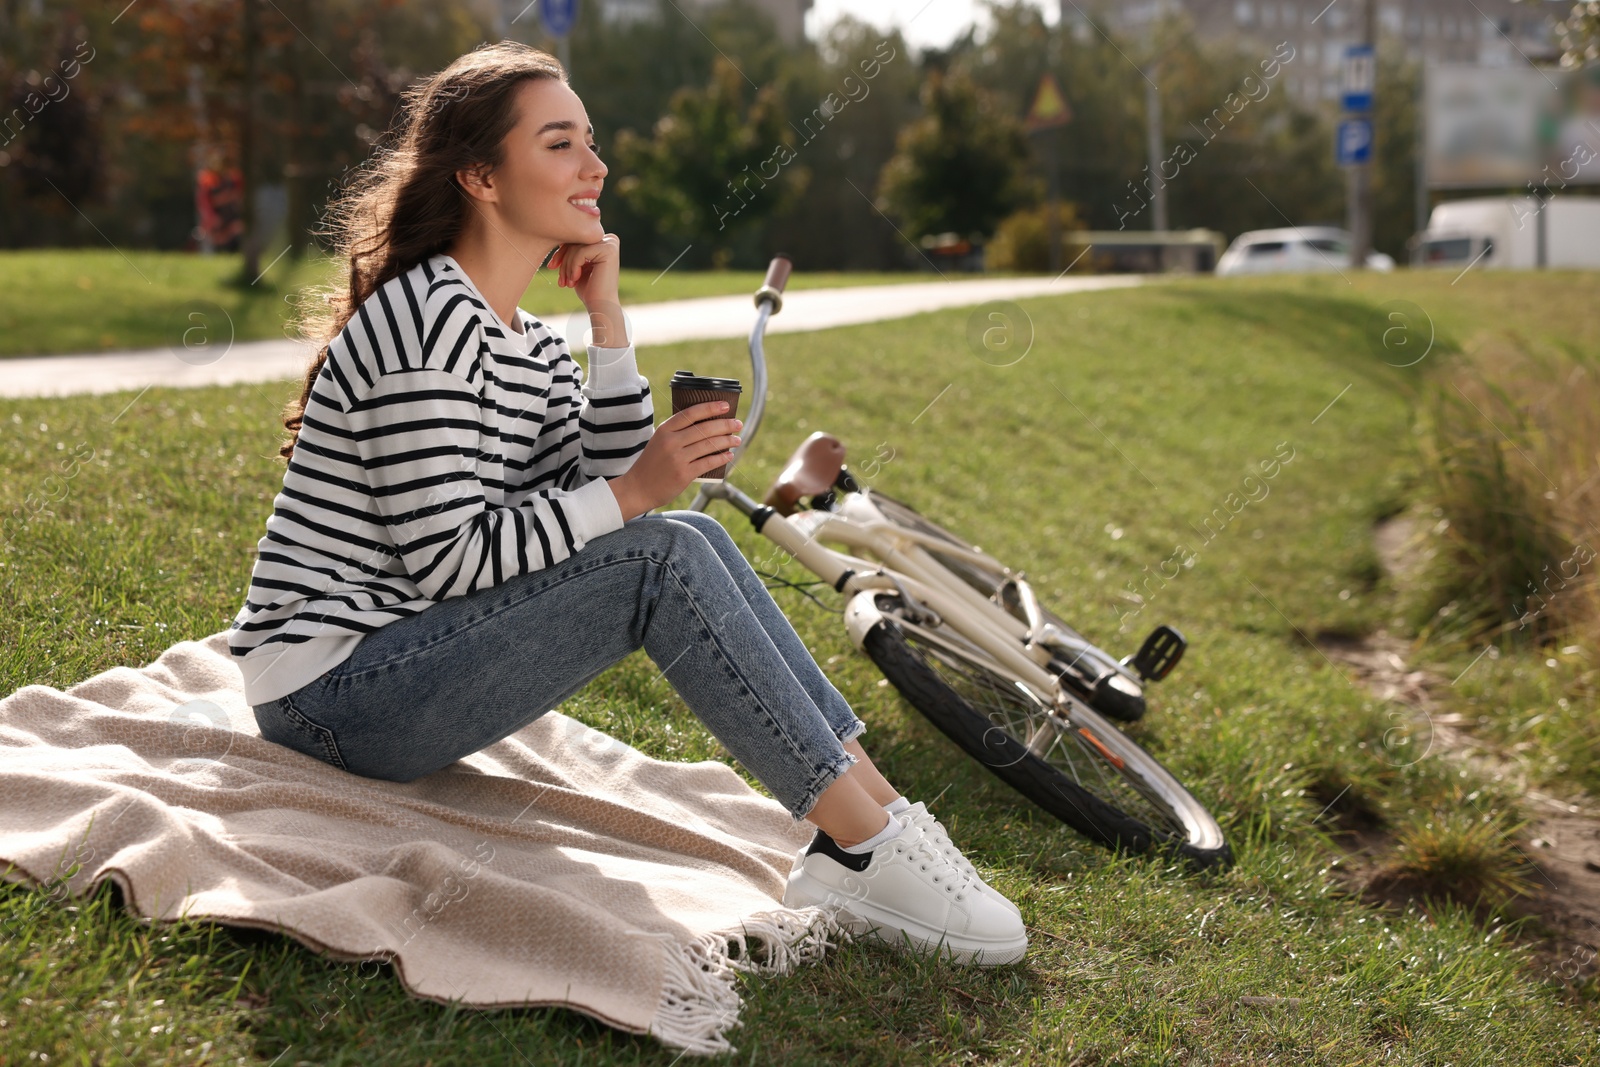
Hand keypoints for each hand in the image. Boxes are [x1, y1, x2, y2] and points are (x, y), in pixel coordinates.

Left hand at [549, 233, 619, 307]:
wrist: (600, 306)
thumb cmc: (588, 289)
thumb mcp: (576, 265)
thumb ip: (571, 249)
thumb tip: (556, 233)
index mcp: (603, 241)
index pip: (575, 239)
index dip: (561, 252)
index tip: (552, 267)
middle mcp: (609, 239)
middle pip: (575, 241)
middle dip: (563, 260)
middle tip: (561, 280)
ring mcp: (610, 243)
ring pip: (576, 247)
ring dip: (567, 266)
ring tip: (567, 282)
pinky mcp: (608, 250)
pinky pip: (580, 252)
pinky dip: (573, 267)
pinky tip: (575, 280)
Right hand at [606, 401, 742, 519]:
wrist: (638, 488)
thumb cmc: (652, 464)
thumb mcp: (659, 441)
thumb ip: (678, 432)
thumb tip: (708, 425)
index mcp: (665, 430)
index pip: (691, 413)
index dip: (710, 407)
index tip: (725, 406)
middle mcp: (671, 442)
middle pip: (704, 429)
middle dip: (725, 425)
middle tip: (737, 424)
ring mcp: (677, 458)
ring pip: (709, 445)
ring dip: (727, 441)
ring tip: (737, 439)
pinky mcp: (684, 474)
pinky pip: (708, 462)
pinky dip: (721, 458)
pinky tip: (729, 455)